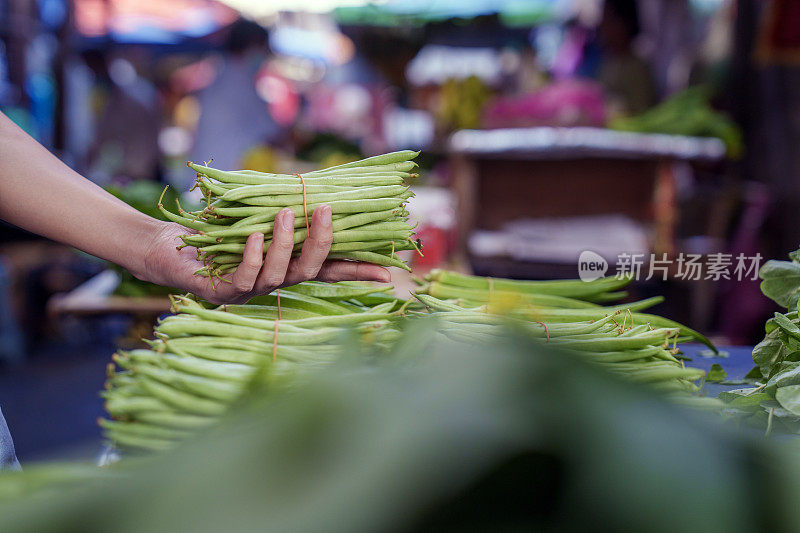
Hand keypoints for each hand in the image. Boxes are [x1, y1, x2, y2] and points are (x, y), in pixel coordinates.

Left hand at [139, 205, 390, 304]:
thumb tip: (319, 187)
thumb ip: (286, 208)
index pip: (330, 270)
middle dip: (322, 242)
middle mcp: (276, 282)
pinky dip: (253, 256)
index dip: (358, 272)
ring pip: (281, 275)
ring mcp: (251, 291)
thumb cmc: (216, 227)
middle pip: (312, 271)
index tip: (387, 272)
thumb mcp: (257, 213)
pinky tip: (253, 237)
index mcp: (288, 265)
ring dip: (286, 243)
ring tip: (285, 213)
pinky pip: (245, 278)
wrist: (169, 245)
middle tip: (325, 211)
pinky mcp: (223, 293)